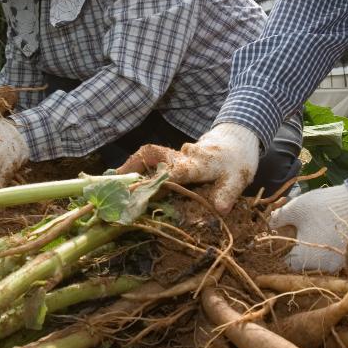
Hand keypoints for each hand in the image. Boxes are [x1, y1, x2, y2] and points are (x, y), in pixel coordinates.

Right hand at [118, 122, 259, 213]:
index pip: (175, 172)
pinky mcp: (173, 155)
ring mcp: (175, 153)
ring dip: (130, 167)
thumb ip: (227, 194)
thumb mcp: (237, 179)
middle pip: (152, 154)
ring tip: (110, 182)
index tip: (137, 191)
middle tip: (111, 181)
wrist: (237, 138)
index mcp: (198, 163)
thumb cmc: (238, 161)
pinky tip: (123, 180)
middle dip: (131, 165)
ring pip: (149, 156)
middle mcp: (182, 155)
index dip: (156, 181)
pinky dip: (136, 168)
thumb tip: (220, 210)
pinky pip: (151, 159)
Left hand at [267, 185, 347, 272]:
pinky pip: (329, 256)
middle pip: (302, 262)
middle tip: (297, 229)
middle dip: (297, 247)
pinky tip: (323, 231)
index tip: (284, 234)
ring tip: (311, 228)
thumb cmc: (323, 206)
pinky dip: (324, 246)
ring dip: (311, 247)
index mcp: (306, 259)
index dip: (282, 248)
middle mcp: (322, 268)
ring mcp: (337, 264)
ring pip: (317, 259)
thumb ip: (278, 219)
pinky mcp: (346, 258)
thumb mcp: (295, 208)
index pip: (286, 262)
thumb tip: (270, 225)